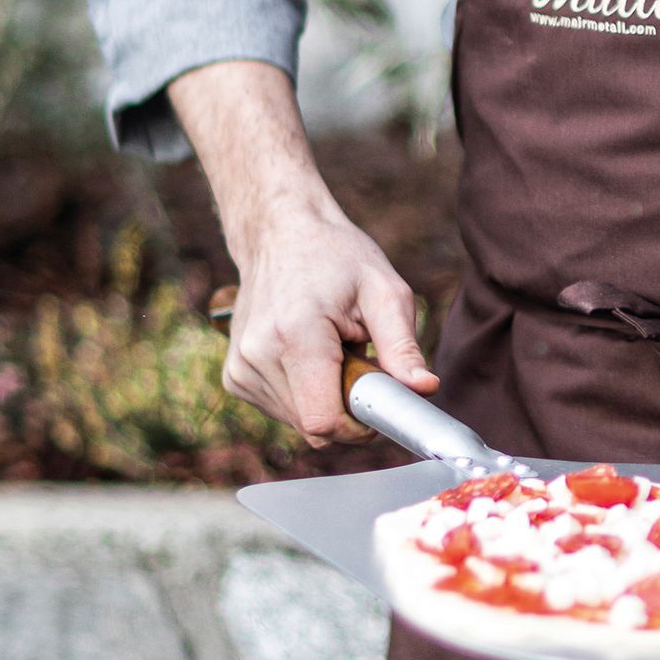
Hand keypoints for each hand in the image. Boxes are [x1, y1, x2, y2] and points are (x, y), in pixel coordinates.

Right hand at [222, 201, 437, 447]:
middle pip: (314, 426)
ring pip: (299, 422)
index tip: (379, 397)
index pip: (324, 421)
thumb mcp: (384, 291)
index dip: (359, 424)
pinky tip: (307, 355)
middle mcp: (258, 356)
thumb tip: (425, 389)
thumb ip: (403, 346)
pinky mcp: (234, 377)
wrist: (280, 233)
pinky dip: (304, 393)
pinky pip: (281, 411)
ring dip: (325, 397)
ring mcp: (240, 368)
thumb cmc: (338, 258)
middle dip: (346, 406)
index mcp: (296, 335)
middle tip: (358, 358)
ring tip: (331, 349)